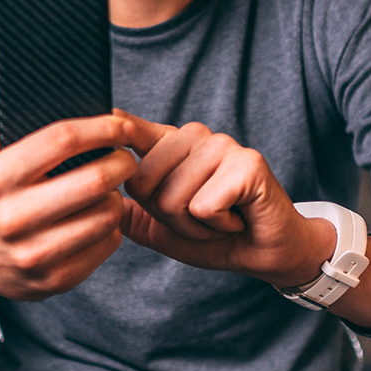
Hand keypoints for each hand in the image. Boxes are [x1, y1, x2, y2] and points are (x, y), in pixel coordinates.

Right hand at [0, 47, 138, 311]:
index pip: (62, 140)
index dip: (101, 127)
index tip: (120, 124)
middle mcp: (12, 220)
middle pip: (94, 180)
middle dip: (121, 162)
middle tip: (125, 156)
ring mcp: (33, 256)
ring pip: (106, 215)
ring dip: (117, 196)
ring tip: (109, 187)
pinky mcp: (53, 282)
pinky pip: (106, 246)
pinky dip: (111, 229)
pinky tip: (97, 217)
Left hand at [118, 115, 370, 327]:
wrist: (269, 253)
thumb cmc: (219, 237)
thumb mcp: (165, 230)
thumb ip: (132, 215)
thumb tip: (100, 200)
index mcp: (174, 145)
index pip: (133, 130)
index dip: (116, 129)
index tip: (104, 117)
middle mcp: (196, 136)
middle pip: (143, 183)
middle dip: (167, 218)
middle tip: (202, 218)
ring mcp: (223, 145)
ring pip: (172, 198)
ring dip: (194, 226)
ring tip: (220, 219)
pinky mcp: (247, 164)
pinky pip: (203, 206)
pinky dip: (217, 226)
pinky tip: (237, 218)